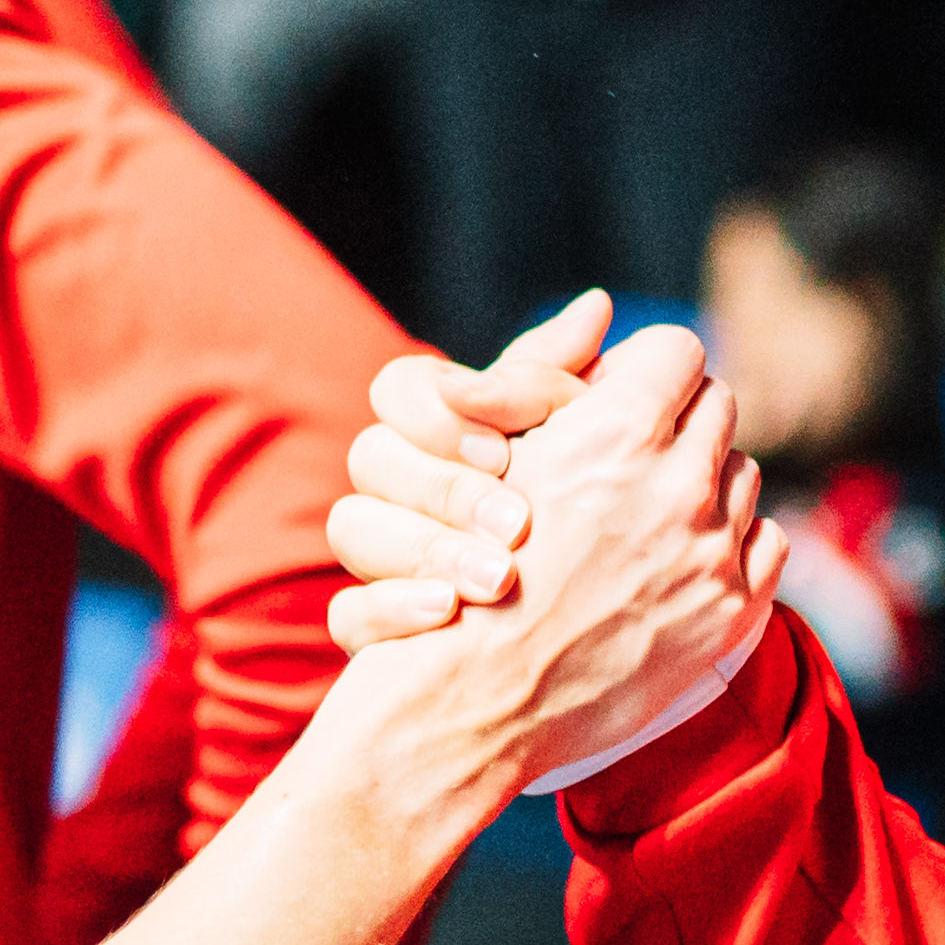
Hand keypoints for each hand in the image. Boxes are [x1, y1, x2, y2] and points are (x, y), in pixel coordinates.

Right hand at [327, 297, 612, 651]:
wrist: (576, 637)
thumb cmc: (578, 518)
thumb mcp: (582, 446)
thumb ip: (570, 387)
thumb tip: (597, 307)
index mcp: (435, 428)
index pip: (400, 388)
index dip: (442, 414)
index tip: (505, 451)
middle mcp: (395, 485)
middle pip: (371, 454)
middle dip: (446, 487)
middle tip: (520, 523)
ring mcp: (378, 556)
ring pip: (350, 527)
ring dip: (426, 547)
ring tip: (500, 580)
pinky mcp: (372, 629)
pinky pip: (348, 614)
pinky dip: (391, 611)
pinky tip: (448, 616)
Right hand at [332, 311, 782, 784]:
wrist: (476, 701)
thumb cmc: (465, 568)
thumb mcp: (498, 452)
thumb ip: (550, 375)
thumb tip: (602, 305)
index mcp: (617, 433)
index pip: (678, 351)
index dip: (649, 369)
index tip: (626, 395)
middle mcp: (677, 486)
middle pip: (718, 407)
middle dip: (682, 420)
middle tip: (641, 453)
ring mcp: (711, 553)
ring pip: (744, 474)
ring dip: (708, 482)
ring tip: (655, 514)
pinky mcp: (732, 611)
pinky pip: (768, 542)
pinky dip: (734, 542)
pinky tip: (684, 559)